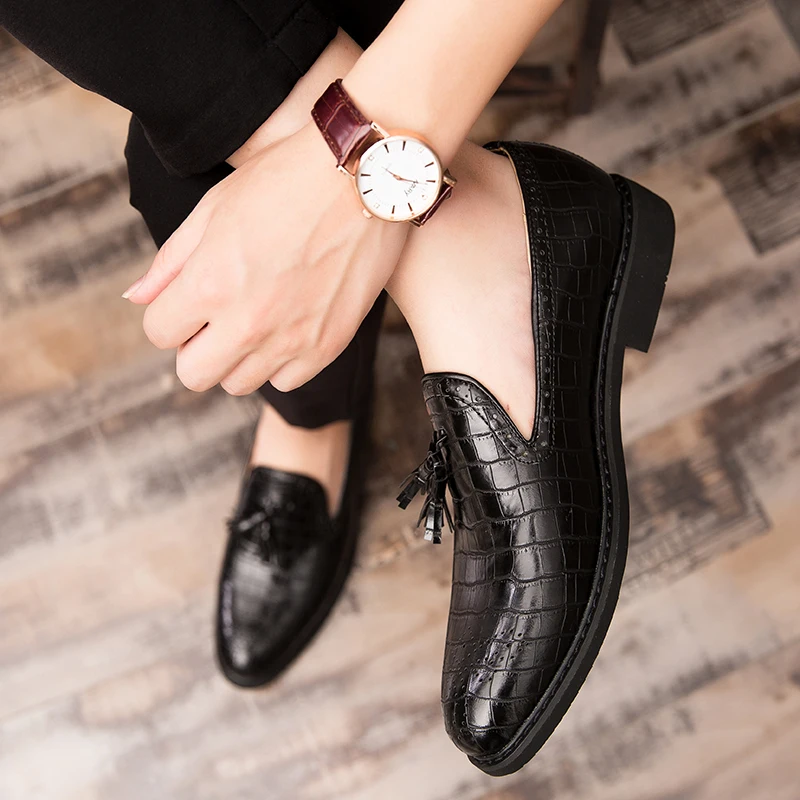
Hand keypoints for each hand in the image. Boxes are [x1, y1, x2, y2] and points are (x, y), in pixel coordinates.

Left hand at [124, 122, 407, 394]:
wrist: (365, 177)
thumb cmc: (286, 179)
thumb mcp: (215, 207)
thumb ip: (171, 260)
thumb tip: (137, 298)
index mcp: (209, 282)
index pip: (158, 331)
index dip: (169, 313)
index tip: (189, 297)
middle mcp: (247, 322)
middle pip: (193, 374)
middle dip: (194, 348)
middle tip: (215, 317)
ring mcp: (290, 339)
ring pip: (238, 383)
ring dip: (236, 357)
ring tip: (255, 318)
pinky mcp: (327, 346)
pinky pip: (286, 381)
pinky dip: (279, 362)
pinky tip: (287, 326)